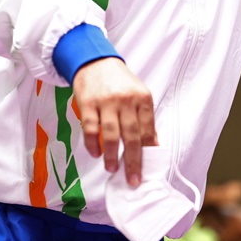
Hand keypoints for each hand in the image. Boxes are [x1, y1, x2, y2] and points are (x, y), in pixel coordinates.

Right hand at [71, 57, 156, 186]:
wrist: (95, 61)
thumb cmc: (119, 82)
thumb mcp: (138, 95)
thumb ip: (145, 119)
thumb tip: (152, 145)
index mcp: (143, 98)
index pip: (147, 129)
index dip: (147, 151)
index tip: (146, 169)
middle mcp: (126, 100)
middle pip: (131, 135)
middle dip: (132, 160)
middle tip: (132, 179)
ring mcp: (106, 101)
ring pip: (111, 134)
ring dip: (112, 155)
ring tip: (113, 169)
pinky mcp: (88, 103)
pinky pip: (91, 128)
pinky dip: (93, 144)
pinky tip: (96, 154)